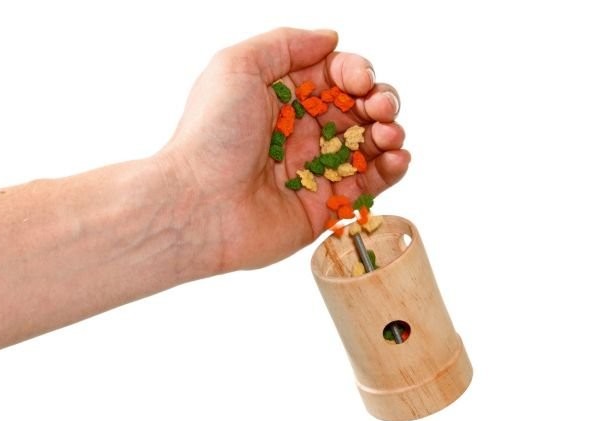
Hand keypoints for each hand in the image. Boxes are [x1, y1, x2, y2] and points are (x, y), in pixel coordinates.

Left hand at [159, 28, 408, 271]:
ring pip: (369, 146)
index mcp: (281, 98)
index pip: (334, 77)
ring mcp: (314, 170)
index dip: (354, 72)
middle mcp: (300, 132)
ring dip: (390, 133)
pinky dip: (392, 170)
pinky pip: (368, 186)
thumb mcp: (237, 65)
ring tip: (389, 133)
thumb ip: (285, 45)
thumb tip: (330, 39)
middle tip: (380, 108)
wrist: (198, 204)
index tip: (359, 80)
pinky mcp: (323, 206)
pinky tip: (398, 157)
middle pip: (358, 109)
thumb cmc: (211, 135)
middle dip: (380, 101)